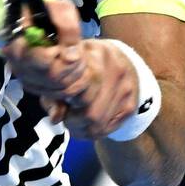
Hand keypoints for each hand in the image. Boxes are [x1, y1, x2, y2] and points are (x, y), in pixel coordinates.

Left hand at [0, 0, 139, 139]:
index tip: (61, 100)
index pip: (76, 86)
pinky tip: (87, 124)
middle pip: (88, 110)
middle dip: (72, 119)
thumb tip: (55, 118)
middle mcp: (115, 68)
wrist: (121, 61)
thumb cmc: (84, 67)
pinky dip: (92, 132)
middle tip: (67, 116)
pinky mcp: (131, 104)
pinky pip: (108, 129)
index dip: (64, 100)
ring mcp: (126, 87)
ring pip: (97, 123)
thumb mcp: (65, 71)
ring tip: (75, 122)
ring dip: (81, 129)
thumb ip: (53, 94)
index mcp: (94, 53)